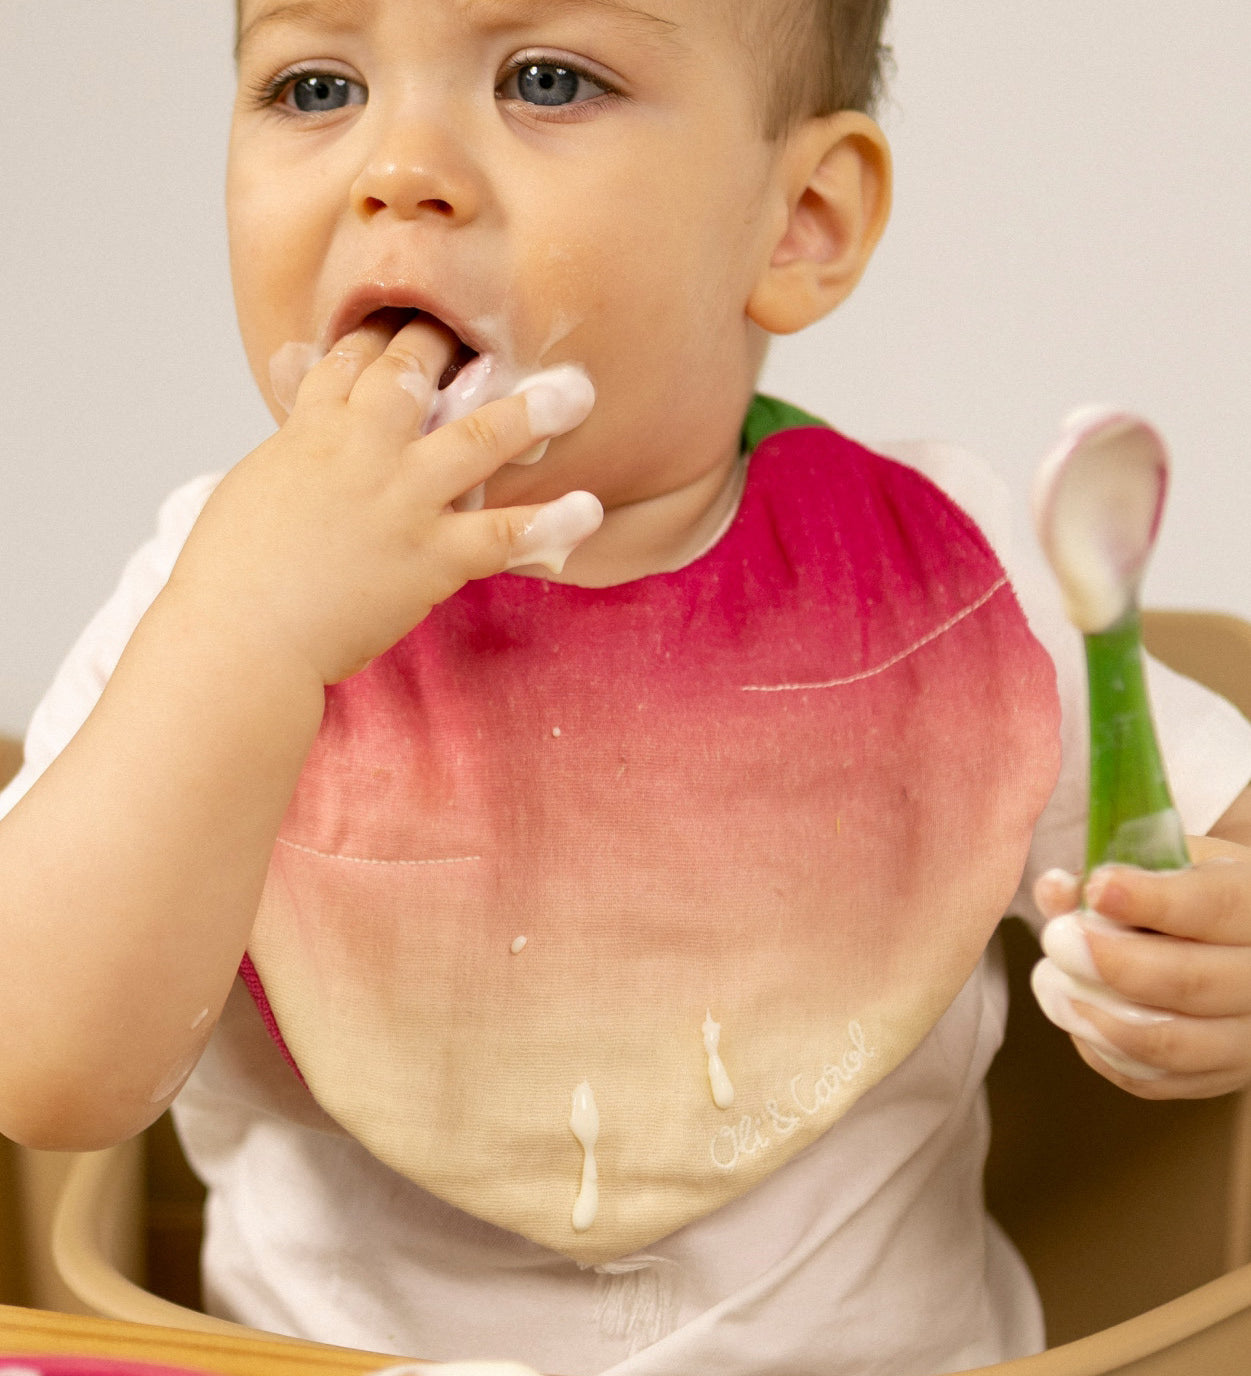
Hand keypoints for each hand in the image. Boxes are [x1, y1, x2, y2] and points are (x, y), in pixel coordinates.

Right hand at [170, 314, 600, 685]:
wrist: (239, 636)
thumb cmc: (231, 574)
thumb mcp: (254, 489)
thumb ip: (296, 455)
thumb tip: (311, 438)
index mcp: (310, 430)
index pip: (353, 359)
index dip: (386, 332)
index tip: (414, 316)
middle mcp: (361, 450)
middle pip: (414, 372)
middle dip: (450, 342)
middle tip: (491, 326)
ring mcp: (402, 500)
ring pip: (476, 438)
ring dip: (530, 411)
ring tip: (578, 391)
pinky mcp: (431, 555)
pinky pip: (503, 534)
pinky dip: (550, 523)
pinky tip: (589, 510)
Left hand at [1032, 834, 1250, 1097]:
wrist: (1231, 942)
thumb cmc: (1186, 891)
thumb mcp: (1163, 864)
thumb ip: (1105, 872)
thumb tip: (1054, 890)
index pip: (1212, 907)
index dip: (1151, 901)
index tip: (1097, 890)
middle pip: (1191, 983)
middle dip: (1111, 963)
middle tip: (1058, 940)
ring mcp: (1247, 1037)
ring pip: (1171, 1043)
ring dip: (1097, 1015)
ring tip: (1053, 981)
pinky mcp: (1218, 1076)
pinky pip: (1152, 1079)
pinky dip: (1102, 1049)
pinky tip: (1077, 1013)